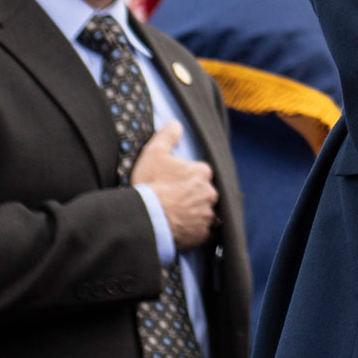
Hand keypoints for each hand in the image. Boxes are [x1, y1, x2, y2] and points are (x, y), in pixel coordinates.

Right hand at [132, 121, 216, 249]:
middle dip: (193, 195)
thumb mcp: (154, 153)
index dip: (186, 177)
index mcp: (202, 172)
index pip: (200, 173)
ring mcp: (207, 214)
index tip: (174, 183)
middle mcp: (210, 193)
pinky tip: (179, 227)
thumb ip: (167, 136)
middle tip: (174, 200)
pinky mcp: (203, 234)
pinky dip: (193, 230)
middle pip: (204, 192)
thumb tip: (177, 124)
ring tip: (176, 215)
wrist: (147, 217)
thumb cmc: (150, 184)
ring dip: (194, 212)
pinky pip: (201, 231)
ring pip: (204, 211)